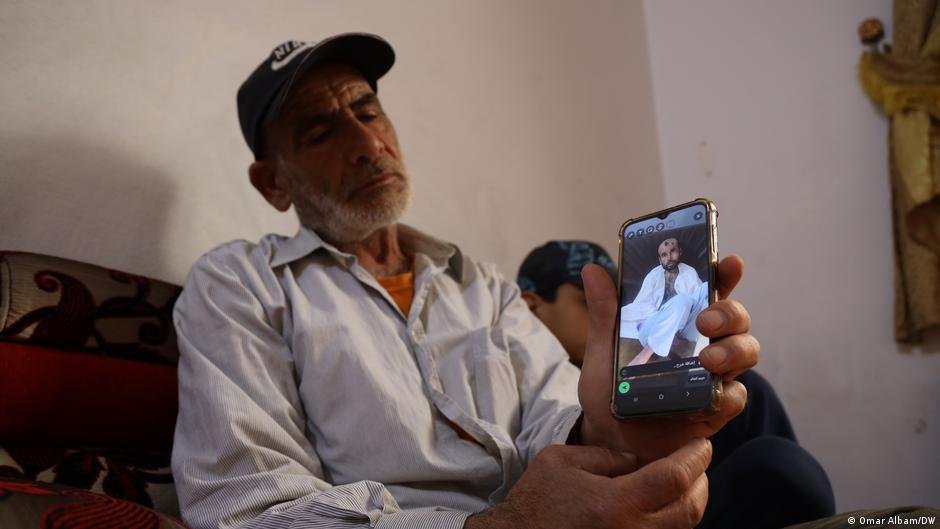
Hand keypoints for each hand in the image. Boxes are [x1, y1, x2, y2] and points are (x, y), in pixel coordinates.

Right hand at [464, 438, 710, 528]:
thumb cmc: (536, 501)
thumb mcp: (563, 461)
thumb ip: (605, 456)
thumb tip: (637, 460)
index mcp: (616, 503)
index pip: (675, 478)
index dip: (695, 458)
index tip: (702, 444)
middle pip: (690, 509)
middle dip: (701, 481)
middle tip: (698, 462)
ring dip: (691, 503)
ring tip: (686, 483)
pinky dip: (673, 522)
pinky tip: (665, 507)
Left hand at [577, 255, 758, 464]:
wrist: (609, 440)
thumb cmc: (609, 390)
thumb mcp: (601, 350)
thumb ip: (604, 314)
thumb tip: (593, 270)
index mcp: (677, 321)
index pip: (707, 290)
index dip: (724, 274)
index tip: (730, 263)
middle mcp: (702, 343)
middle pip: (735, 318)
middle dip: (729, 313)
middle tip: (706, 321)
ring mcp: (712, 375)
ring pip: (746, 351)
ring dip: (734, 351)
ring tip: (708, 360)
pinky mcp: (714, 408)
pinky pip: (736, 396)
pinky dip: (727, 394)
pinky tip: (710, 397)